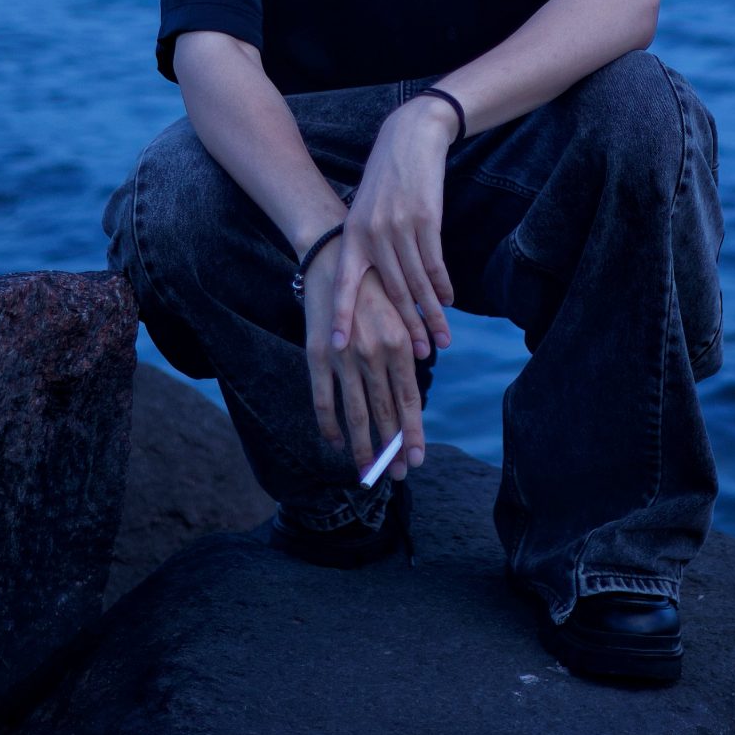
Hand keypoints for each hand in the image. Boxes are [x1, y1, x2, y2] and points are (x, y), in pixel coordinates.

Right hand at [302, 246, 424, 476]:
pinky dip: (330, 425)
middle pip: (384, 413)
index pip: (409, 400)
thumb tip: (411, 397)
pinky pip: (324, 400)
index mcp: (399, 344)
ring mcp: (344, 357)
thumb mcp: (399, 316)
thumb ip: (407, 353)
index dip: (412, 433)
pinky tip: (335, 442)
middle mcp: (374, 354)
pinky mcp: (318, 356)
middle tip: (396, 474)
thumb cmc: (373, 290)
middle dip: (390, 448)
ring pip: (355, 413)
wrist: (333, 260)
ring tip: (367, 470)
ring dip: (362, 446)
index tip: (416, 459)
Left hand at [331, 97, 455, 367]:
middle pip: (392, 292)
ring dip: (432, 315)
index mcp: (352, 235)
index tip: (338, 347)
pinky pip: (435, 263)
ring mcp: (400, 227)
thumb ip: (366, 246)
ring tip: (442, 340)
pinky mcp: (426, 219)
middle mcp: (372, 234)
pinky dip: (442, 286)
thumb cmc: (386, 179)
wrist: (409, 137)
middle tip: (419, 358)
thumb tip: (374, 289)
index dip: (340, 315)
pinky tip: (448, 302)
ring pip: (417, 283)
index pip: (343, 283)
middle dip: (407, 327)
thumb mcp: (365, 210)